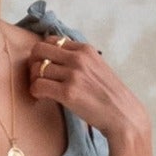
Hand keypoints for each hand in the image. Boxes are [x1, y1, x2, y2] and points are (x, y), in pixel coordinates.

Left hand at [25, 35, 150, 146]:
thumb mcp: (97, 67)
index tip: (45, 66)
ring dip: (33, 80)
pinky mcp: (68, 93)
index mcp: (85, 49)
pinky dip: (35, 92)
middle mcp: (78, 58)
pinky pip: (38, 86)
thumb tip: (56, 58)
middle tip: (36, 77)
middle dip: (33, 63)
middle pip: (39, 50)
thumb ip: (79, 60)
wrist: (122, 115)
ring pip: (36, 69)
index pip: (51, 40)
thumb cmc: (109, 95)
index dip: (44, 53)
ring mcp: (73, 75)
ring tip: (40, 91)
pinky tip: (40, 98)